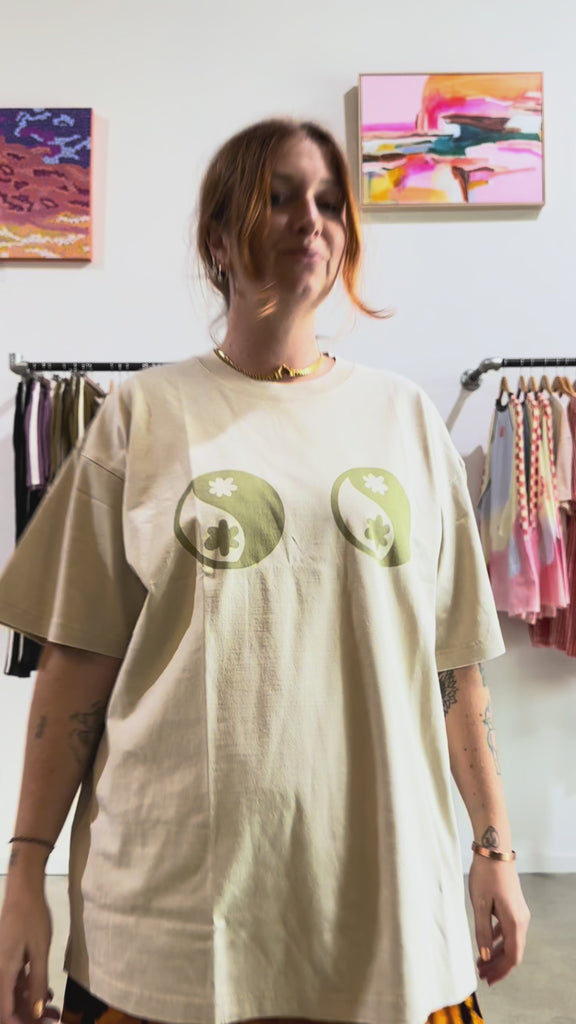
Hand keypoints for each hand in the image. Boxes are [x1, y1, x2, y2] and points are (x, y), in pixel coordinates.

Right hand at [0, 888, 52, 1023]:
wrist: (23, 891)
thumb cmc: (32, 917)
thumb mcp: (40, 951)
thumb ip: (38, 982)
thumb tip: (36, 1012)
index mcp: (3, 972)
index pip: (4, 1013)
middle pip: (8, 1006)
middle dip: (28, 1017)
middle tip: (52, 1018)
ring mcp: (2, 966)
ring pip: (13, 996)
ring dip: (31, 1005)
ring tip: (53, 1010)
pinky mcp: (7, 960)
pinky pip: (14, 983)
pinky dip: (28, 991)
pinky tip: (46, 992)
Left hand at [468, 855, 530, 985]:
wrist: (494, 851)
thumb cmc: (486, 876)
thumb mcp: (479, 905)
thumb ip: (482, 932)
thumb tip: (484, 956)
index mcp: (514, 922)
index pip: (513, 956)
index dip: (501, 971)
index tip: (488, 980)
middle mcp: (521, 920)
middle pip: (512, 951)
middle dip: (497, 965)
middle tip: (481, 975)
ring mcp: (519, 913)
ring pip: (510, 941)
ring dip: (496, 953)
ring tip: (480, 963)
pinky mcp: (513, 906)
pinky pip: (507, 930)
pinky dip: (497, 940)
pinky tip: (486, 944)